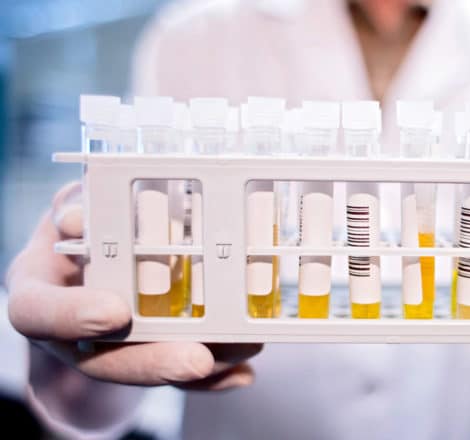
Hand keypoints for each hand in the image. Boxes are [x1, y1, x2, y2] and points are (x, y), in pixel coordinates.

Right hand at [7, 182, 261, 390]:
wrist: (85, 253)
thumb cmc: (81, 223)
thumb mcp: (72, 205)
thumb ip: (76, 207)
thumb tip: (77, 218)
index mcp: (38, 291)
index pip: (36, 313)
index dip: (74, 317)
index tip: (116, 314)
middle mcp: (68, 331)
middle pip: (101, 360)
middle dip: (153, 362)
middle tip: (198, 359)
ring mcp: (104, 348)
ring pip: (147, 368)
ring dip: (198, 368)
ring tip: (242, 351)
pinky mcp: (143, 354)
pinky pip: (174, 368)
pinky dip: (212, 376)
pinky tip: (242, 373)